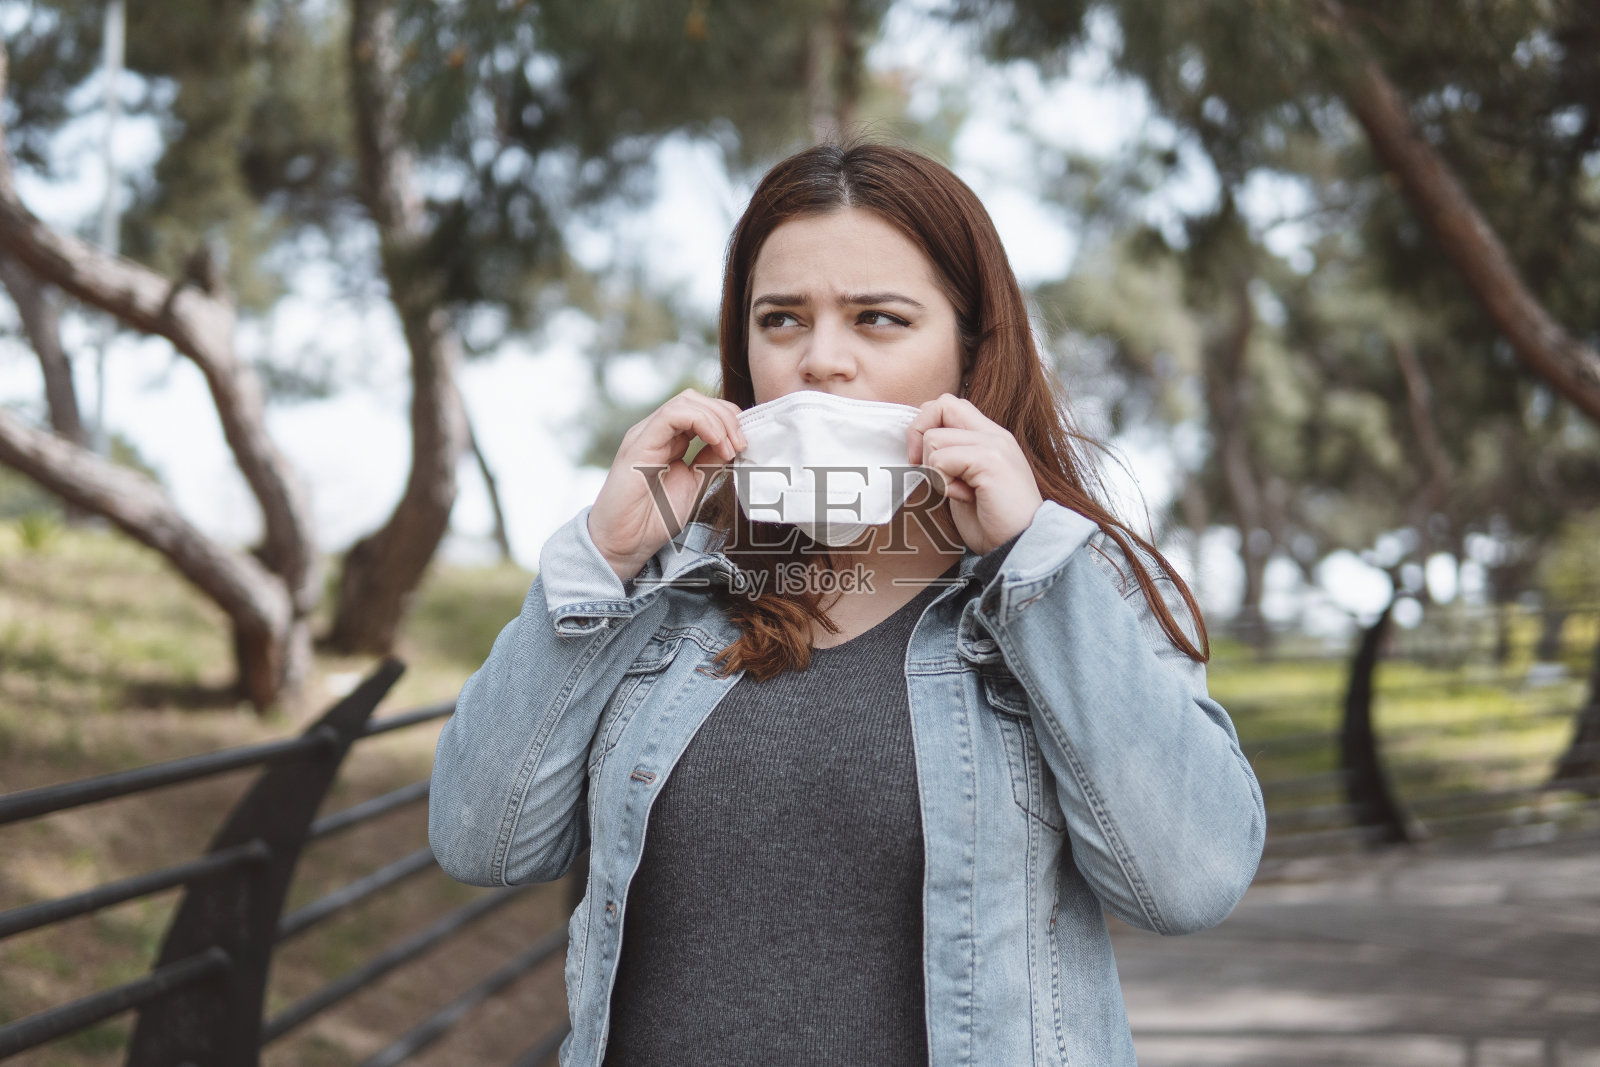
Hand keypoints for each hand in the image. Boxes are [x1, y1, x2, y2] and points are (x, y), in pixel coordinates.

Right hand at [588, 388, 745, 581]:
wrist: (624, 543)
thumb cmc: (653, 519)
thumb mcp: (694, 483)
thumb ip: (710, 460)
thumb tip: (733, 443)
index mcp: (669, 440)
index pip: (701, 410)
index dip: (729, 420)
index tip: (744, 445)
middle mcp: (656, 432)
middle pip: (696, 399)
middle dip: (727, 415)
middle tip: (741, 444)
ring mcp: (646, 434)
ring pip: (686, 401)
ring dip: (718, 419)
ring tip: (730, 446)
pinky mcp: (638, 443)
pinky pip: (672, 415)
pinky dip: (701, 421)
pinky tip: (716, 441)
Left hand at [905, 393, 1043, 555]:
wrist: (1021, 545)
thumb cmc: (993, 522)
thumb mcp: (966, 482)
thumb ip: (952, 459)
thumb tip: (919, 446)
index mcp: (990, 437)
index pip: (948, 405)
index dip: (925, 426)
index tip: (920, 460)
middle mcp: (994, 434)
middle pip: (941, 404)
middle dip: (919, 434)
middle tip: (924, 467)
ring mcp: (994, 445)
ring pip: (933, 438)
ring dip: (934, 470)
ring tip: (957, 491)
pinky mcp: (990, 461)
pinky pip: (941, 459)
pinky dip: (943, 483)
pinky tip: (964, 497)